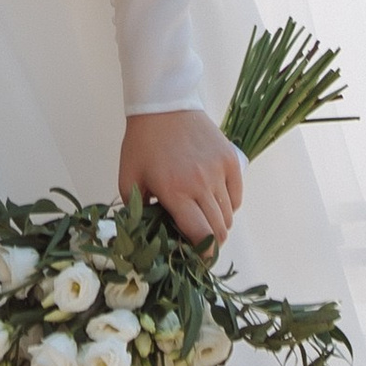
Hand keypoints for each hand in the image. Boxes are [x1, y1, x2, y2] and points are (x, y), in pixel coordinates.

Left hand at [119, 107, 242, 252]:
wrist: (163, 104)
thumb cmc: (141, 143)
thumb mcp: (128, 179)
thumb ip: (137, 210)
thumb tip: (152, 234)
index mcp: (175, 192)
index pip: (200, 235)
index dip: (203, 255)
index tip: (199, 260)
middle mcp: (201, 184)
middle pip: (219, 230)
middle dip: (211, 244)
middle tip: (201, 244)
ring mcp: (219, 171)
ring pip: (229, 214)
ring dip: (219, 224)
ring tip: (204, 221)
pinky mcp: (231, 159)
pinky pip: (237, 195)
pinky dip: (229, 206)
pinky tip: (215, 203)